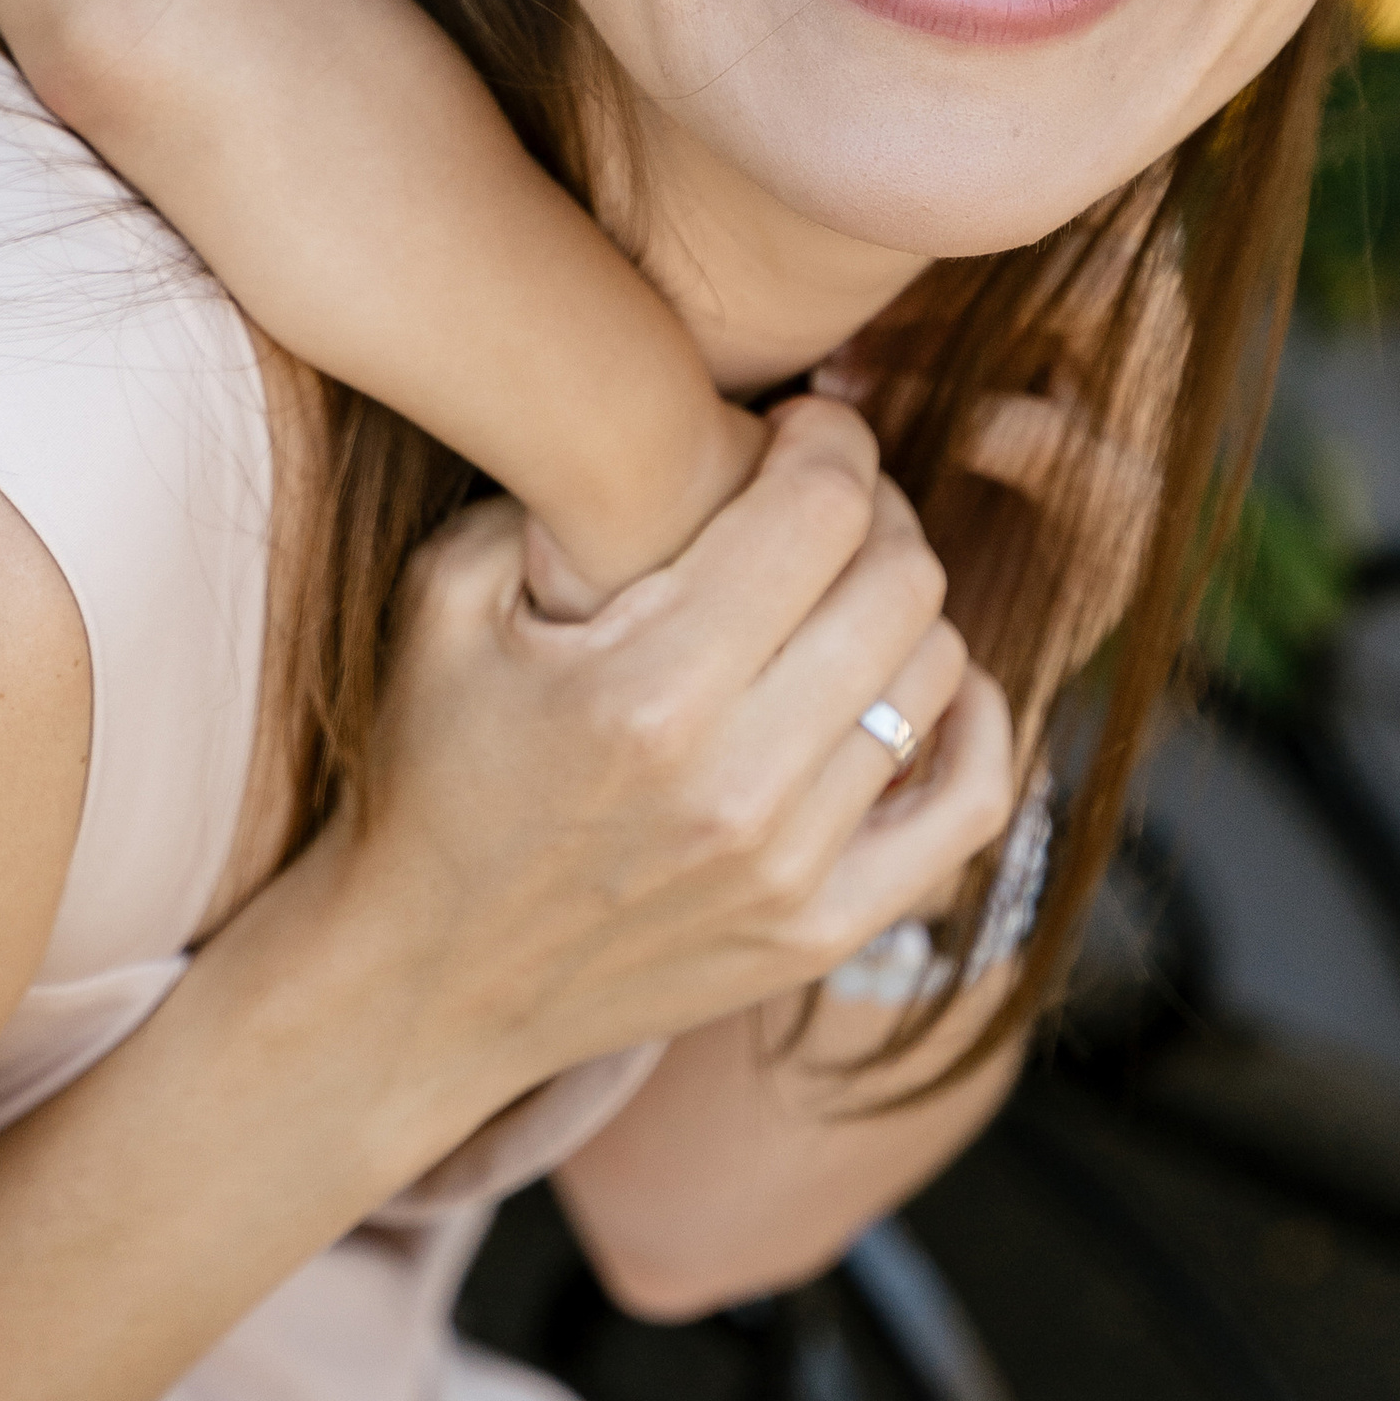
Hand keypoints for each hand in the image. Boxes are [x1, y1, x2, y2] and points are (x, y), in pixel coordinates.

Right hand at [335, 393, 1015, 1122]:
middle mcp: (736, 784)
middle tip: (826, 495)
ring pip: (940, 674)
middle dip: (876, 507)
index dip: (831, 438)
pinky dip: (978, 723)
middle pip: (900, 582)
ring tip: (848, 583)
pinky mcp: (823, 933)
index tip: (802, 424)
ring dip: (908, 603)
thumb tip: (667, 417)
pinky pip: (971, 805)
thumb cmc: (429, 771)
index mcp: (646, 690)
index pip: (820, 511)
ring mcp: (791, 869)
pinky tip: (928, 681)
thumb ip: (546, 495)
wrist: (421, 982)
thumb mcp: (441, 604)